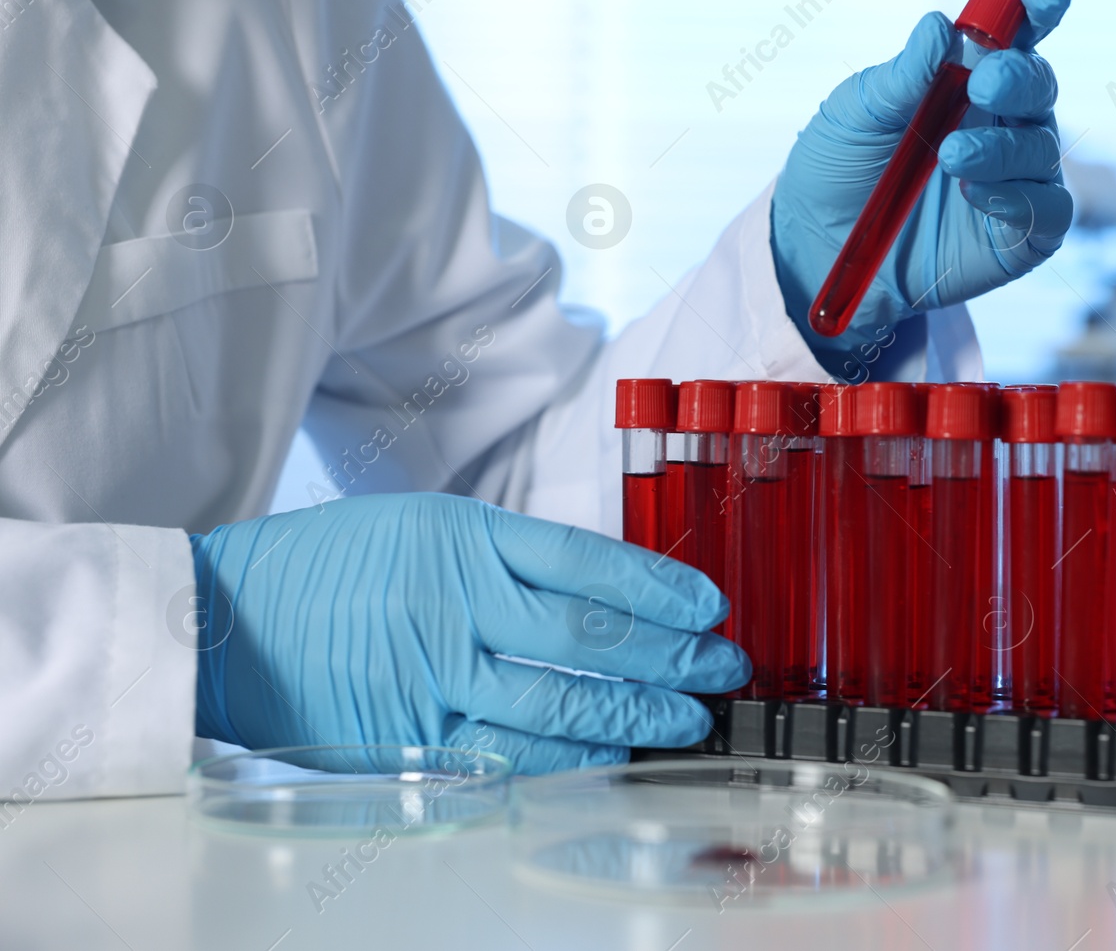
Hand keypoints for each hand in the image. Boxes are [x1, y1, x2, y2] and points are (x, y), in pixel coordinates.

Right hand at [191, 493, 747, 773]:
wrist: (228, 620)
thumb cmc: (332, 566)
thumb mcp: (423, 523)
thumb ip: (509, 554)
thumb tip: (607, 590)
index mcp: (465, 536)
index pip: (592, 562)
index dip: (662, 587)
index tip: (711, 605)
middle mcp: (459, 603)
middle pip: (593, 636)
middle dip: (673, 655)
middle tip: (722, 667)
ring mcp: (437, 675)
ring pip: (564, 702)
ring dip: (639, 714)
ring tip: (689, 717)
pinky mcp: (414, 737)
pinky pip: (512, 753)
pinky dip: (573, 757)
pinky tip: (616, 754)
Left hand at [772, 0, 1074, 355]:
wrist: (818, 250)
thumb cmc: (838, 169)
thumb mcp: (856, 115)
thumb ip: (902, 77)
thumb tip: (940, 26)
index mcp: (967, 76)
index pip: (1016, 31)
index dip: (1039, 2)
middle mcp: (1001, 121)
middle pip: (1039, 83)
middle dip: (1020, 75)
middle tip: (983, 82)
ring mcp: (1015, 177)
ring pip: (1042, 147)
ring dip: (1002, 146)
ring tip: (951, 158)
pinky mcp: (1019, 234)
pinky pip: (1047, 209)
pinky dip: (1018, 197)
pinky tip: (976, 193)